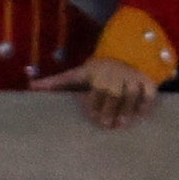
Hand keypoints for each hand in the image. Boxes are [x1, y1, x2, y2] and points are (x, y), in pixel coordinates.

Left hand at [31, 55, 160, 130]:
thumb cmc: (95, 71)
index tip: (93, 116)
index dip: (95, 102)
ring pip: (131, 93)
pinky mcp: (146, 80)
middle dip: (109, 109)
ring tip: (121, 124)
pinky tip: (140, 116)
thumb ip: (55, 82)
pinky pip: (148, 92)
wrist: (124, 54)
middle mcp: (114, 73)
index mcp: (95, 72)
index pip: (95, 88)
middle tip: (106, 124)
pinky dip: (145, 104)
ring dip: (127, 109)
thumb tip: (30, 86)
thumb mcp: (76, 74)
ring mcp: (131, 76)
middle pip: (113, 93)